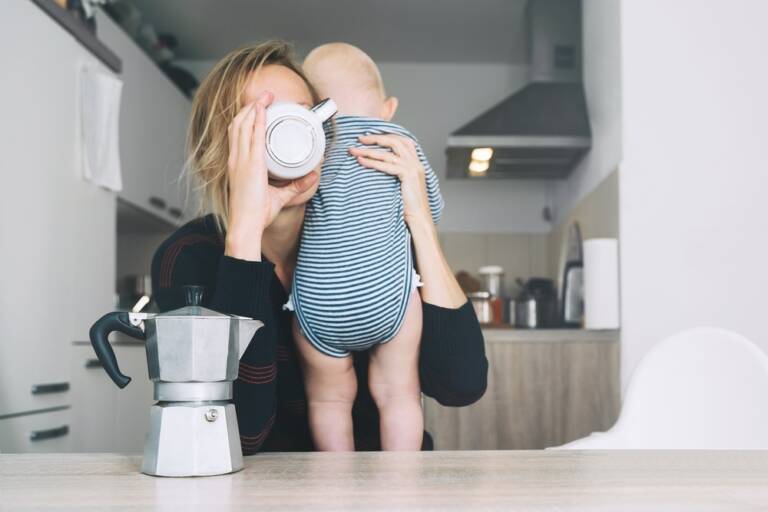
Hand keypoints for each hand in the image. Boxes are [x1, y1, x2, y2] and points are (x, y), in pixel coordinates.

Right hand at [225, 91, 318, 259]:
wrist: (245, 224)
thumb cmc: (255, 214)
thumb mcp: (278, 195)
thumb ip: (295, 185)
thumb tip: (313, 176)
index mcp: (237, 164)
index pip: (237, 134)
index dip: (245, 117)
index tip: (256, 107)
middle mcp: (237, 159)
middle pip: (239, 124)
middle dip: (250, 106)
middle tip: (265, 96)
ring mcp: (242, 160)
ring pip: (244, 125)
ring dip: (255, 108)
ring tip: (266, 96)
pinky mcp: (250, 164)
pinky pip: (253, 136)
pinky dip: (257, 120)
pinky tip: (262, 109)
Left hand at [349, 134, 432, 227]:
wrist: (418, 216)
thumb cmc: (408, 202)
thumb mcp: (403, 182)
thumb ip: (395, 170)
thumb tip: (378, 163)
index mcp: (415, 161)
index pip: (401, 140)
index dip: (385, 136)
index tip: (369, 137)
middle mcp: (415, 161)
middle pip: (394, 141)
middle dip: (375, 138)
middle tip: (359, 138)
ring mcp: (413, 167)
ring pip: (388, 153)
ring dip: (368, 151)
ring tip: (354, 151)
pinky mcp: (408, 175)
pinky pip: (387, 165)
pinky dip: (372, 162)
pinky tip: (361, 161)